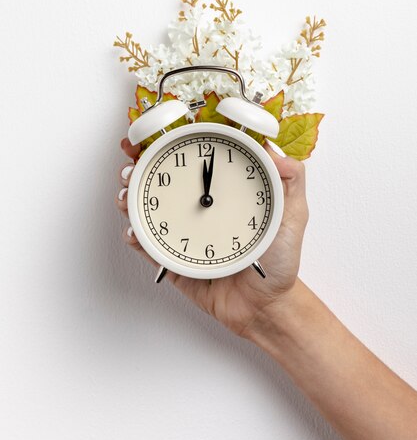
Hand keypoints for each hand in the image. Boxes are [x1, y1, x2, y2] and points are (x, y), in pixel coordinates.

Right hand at [116, 138, 308, 338]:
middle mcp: (200, 210)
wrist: (267, 306)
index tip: (156, 133)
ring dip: (131, 198)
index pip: (195, 161)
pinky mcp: (174, 261)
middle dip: (139, 166)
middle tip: (132, 161)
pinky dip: (135, 236)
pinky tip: (134, 230)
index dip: (172, 143)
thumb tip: (272, 148)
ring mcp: (183, 234)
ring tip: (127, 194)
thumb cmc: (280, 262)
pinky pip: (148, 247)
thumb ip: (291, 179)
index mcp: (223, 195)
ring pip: (149, 210)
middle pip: (162, 181)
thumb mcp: (295, 215)